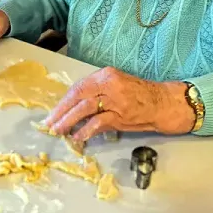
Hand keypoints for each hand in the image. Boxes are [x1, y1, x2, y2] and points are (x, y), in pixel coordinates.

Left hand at [45, 66, 194, 141]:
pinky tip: (77, 137)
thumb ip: (97, 92)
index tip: (53, 112)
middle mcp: (109, 84)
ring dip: (69, 121)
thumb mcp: (116, 86)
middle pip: (78, 96)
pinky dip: (86, 131)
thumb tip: (74, 106)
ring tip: (58, 131)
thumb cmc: (138, 95)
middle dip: (61, 111)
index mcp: (106, 75)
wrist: (162, 103)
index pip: (78, 87)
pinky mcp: (121, 115)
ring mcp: (115, 100)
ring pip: (85, 109)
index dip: (63, 101)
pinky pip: (98, 123)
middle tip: (49, 124)